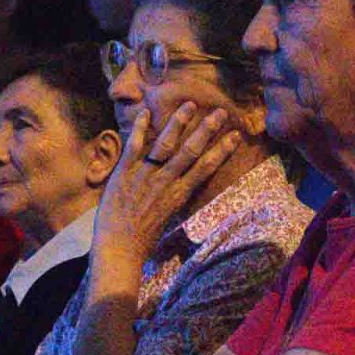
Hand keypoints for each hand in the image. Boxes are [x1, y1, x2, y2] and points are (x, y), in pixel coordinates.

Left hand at [93, 104, 240, 265]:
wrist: (119, 249)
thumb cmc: (143, 240)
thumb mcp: (166, 218)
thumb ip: (173, 198)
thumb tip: (181, 185)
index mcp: (179, 195)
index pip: (206, 167)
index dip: (222, 150)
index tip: (235, 136)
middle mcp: (166, 182)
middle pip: (191, 151)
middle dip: (207, 130)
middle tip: (221, 112)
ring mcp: (145, 176)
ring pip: (166, 144)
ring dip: (179, 123)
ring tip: (190, 104)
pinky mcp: (124, 174)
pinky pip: (134, 147)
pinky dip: (140, 129)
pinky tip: (146, 112)